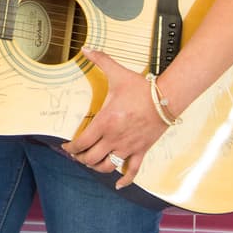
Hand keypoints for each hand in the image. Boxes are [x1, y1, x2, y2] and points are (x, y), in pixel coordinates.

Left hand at [61, 47, 170, 188]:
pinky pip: (132, 171)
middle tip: (77, 155)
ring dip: (96, 168)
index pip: (81, 143)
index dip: (71, 149)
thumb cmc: (140, 88)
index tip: (66, 147)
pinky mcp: (141, 151)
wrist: (166, 98)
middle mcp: (114, 138)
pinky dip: (124, 180)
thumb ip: (100, 60)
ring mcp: (128, 147)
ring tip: (92, 163)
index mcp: (105, 122)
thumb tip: (85, 48)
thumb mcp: (117, 73)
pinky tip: (118, 184)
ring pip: (107, 167)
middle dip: (81, 159)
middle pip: (91, 159)